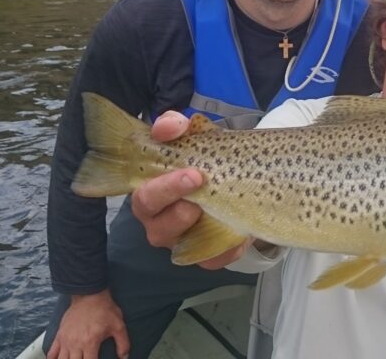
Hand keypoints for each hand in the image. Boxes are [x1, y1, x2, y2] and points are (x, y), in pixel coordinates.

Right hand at [47, 290, 128, 358]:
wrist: (89, 295)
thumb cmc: (104, 310)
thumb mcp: (118, 325)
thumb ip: (123, 343)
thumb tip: (124, 357)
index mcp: (90, 342)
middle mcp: (75, 343)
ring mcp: (65, 340)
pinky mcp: (60, 335)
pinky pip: (51, 352)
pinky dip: (53, 358)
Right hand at [131, 111, 251, 269]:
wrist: (230, 175)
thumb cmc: (196, 159)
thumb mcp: (186, 137)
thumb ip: (173, 127)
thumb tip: (170, 126)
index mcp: (148, 196)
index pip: (143, 197)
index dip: (164, 187)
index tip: (193, 173)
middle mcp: (160, 223)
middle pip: (159, 227)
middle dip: (180, 209)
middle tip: (204, 185)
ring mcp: (183, 241)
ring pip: (185, 247)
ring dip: (202, 229)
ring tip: (218, 208)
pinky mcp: (207, 254)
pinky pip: (216, 258)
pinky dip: (229, 247)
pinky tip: (241, 231)